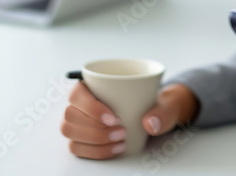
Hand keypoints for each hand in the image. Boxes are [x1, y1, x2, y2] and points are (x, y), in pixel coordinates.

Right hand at [62, 82, 198, 159]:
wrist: (157, 114)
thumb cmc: (154, 102)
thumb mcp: (166, 102)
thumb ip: (164, 111)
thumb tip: (150, 123)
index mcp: (92, 84)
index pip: (77, 93)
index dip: (91, 107)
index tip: (114, 117)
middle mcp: (81, 102)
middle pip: (70, 114)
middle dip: (95, 127)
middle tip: (121, 131)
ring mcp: (79, 120)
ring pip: (69, 131)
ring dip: (93, 140)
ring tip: (119, 139)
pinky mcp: (81, 137)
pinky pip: (76, 147)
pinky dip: (94, 151)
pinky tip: (114, 148)